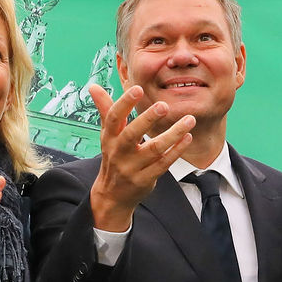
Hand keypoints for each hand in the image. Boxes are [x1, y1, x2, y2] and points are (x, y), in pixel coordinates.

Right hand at [86, 83, 196, 231]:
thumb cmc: (113, 156)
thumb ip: (105, 109)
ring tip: (189, 120)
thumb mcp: (107, 135)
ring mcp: (131, 168)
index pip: (114, 118)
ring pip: (154, 149)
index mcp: (109, 137)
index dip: (124, 103)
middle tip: (163, 105)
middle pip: (132, 134)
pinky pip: (163, 164)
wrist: (112, 195)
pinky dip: (176, 151)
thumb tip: (93, 86)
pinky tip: (187, 137)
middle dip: (147, 119)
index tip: (138, 88)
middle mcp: (118, 152)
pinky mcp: (145, 180)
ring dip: (173, 134)